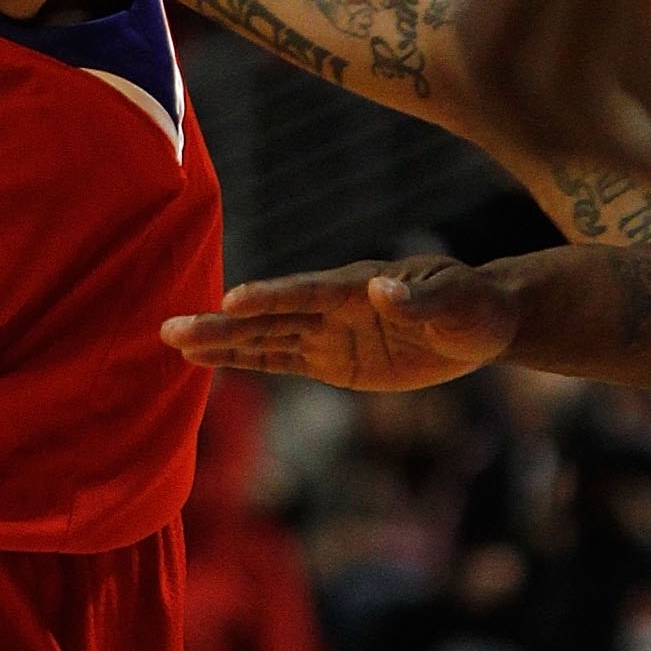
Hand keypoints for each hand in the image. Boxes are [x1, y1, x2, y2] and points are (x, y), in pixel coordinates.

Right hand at [162, 255, 522, 390]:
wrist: (479, 324)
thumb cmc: (473, 307)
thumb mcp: (457, 303)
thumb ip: (417, 300)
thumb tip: (379, 289)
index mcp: (358, 288)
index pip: (306, 294)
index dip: (271, 298)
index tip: (230, 302)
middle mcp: (332, 307)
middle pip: (270, 317)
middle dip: (222, 324)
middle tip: (171, 328)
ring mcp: (327, 334)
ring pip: (265, 339)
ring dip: (220, 343)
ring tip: (173, 342)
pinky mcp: (329, 361)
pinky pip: (279, 361)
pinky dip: (244, 361)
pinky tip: (206, 363)